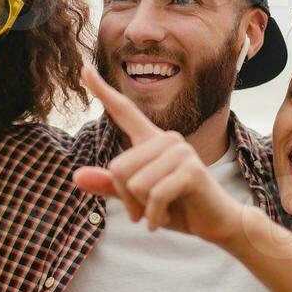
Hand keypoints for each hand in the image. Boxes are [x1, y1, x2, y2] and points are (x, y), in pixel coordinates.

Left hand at [72, 67, 245, 242]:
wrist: (216, 223)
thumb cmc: (177, 208)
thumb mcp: (138, 200)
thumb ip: (109, 186)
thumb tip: (75, 176)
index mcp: (152, 140)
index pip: (123, 111)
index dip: (102, 91)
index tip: (83, 68)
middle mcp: (167, 139)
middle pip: (118, 168)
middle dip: (126, 198)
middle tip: (145, 209)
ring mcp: (181, 151)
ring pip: (135, 184)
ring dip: (142, 209)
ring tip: (160, 212)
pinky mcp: (192, 170)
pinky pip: (154, 195)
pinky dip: (154, 216)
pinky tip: (163, 220)